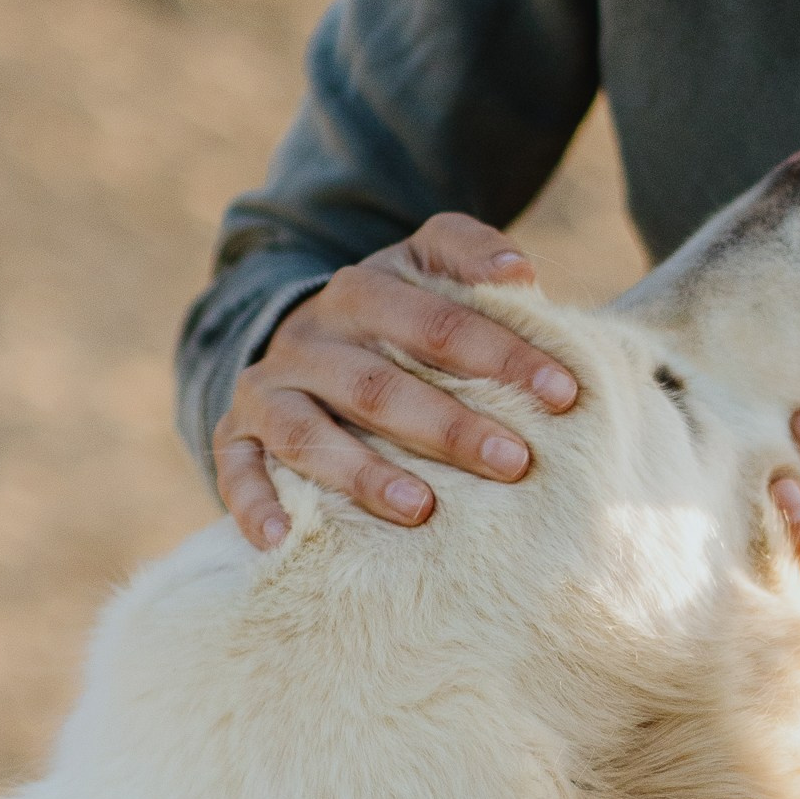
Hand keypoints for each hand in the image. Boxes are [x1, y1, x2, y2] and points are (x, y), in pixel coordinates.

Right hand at [215, 215, 578, 548]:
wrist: (306, 338)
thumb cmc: (399, 317)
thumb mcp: (429, 270)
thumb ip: (472, 255)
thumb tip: (521, 270)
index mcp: (364, 291)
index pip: (437, 322)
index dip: (502, 354)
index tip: (563, 394)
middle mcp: (309, 337)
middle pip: (378, 385)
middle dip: (449, 427)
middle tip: (515, 463)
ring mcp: (268, 389)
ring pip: (309, 434)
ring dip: (364, 475)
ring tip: (421, 510)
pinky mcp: (236, 437)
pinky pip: (236, 474)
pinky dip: (256, 508)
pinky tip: (283, 543)